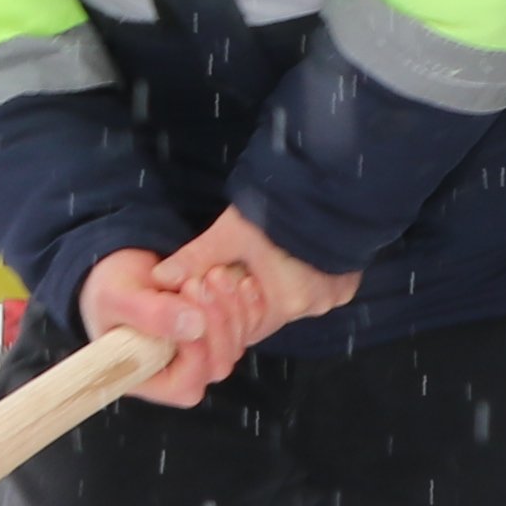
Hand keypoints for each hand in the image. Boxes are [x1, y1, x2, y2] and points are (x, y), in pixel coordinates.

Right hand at [78, 247, 252, 408]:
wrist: (123, 270)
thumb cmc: (109, 290)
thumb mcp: (116, 297)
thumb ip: (150, 314)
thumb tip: (193, 327)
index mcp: (147, 378)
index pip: (185, 384)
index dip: (195, 352)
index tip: (187, 305)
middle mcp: (178, 374)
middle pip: (217, 366)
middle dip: (216, 322)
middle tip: (200, 281)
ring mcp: (202, 356)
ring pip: (235, 346)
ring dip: (232, 309)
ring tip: (215, 274)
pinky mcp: (218, 334)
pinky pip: (247, 329)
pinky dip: (248, 305)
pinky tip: (241, 281)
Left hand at [155, 204, 360, 351]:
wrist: (334, 179)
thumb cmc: (281, 207)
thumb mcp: (231, 232)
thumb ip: (195, 258)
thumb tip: (159, 279)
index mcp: (287, 301)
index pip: (247, 326)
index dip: (224, 312)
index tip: (210, 289)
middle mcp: (315, 305)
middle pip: (270, 313)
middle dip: (246, 297)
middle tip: (228, 271)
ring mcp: (336, 292)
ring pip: (291, 299)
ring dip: (270, 285)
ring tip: (254, 260)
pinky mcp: (346, 278)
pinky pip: (314, 286)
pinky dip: (296, 277)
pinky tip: (284, 256)